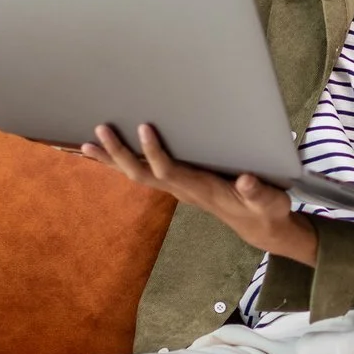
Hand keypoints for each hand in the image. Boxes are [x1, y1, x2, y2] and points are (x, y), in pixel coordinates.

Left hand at [84, 124, 318, 266]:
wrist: (258, 225)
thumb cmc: (265, 210)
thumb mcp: (269, 203)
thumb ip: (258, 193)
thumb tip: (246, 181)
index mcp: (201, 190)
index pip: (171, 171)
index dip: (155, 152)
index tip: (144, 127)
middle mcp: (182, 190)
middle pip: (143, 174)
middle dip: (119, 154)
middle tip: (99, 131)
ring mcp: (176, 188)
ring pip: (137, 174)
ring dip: (111, 160)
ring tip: (84, 143)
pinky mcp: (176, 183)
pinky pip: (144, 172)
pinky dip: (121, 162)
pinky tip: (105, 152)